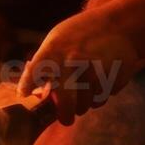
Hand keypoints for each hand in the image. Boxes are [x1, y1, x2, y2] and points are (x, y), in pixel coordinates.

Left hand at [18, 1, 144, 124]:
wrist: (118, 25)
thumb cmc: (81, 33)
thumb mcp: (57, 39)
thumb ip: (45, 62)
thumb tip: (30, 89)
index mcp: (54, 51)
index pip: (34, 75)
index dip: (28, 88)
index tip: (25, 96)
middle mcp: (72, 63)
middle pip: (66, 103)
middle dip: (66, 115)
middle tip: (66, 119)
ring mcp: (94, 71)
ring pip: (87, 104)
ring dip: (85, 103)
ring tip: (87, 90)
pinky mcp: (113, 78)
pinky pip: (104, 98)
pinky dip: (101, 95)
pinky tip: (102, 80)